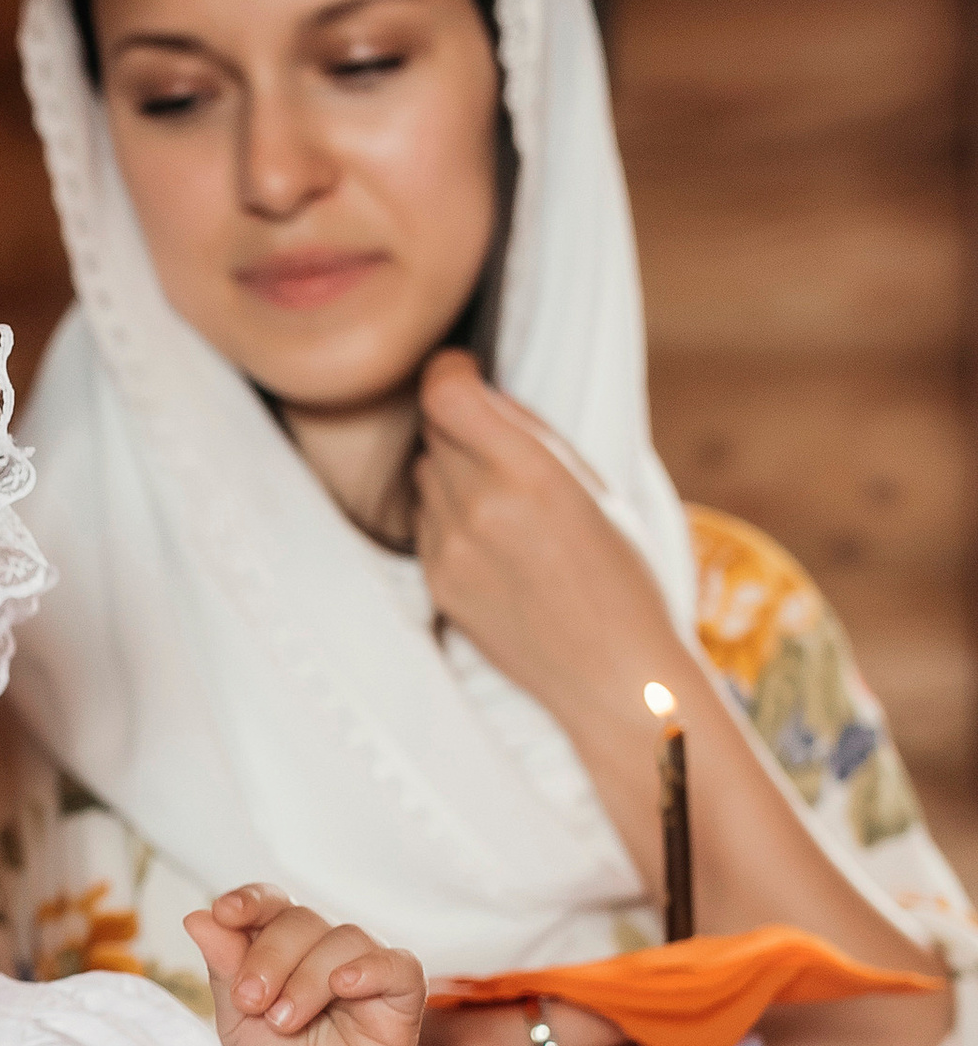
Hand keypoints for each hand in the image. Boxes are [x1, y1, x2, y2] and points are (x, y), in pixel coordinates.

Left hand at [183, 885, 425, 1045]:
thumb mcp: (236, 1019)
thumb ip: (224, 967)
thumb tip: (198, 917)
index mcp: (283, 947)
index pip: (272, 904)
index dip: (251, 901)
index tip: (225, 914)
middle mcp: (326, 951)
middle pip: (303, 920)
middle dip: (270, 956)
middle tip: (249, 1002)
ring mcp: (365, 974)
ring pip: (345, 940)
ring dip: (307, 976)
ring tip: (282, 1022)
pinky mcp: (400, 1003)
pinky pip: (399, 967)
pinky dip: (371, 968)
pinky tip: (343, 985)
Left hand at [413, 348, 676, 721]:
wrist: (612, 673)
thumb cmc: (623, 576)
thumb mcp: (596, 488)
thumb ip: (532, 436)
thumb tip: (479, 390)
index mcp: (530, 474)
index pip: (446, 395)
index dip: (449, 372)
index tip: (464, 372)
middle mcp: (479, 508)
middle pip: (435, 431)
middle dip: (460, 425)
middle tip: (499, 444)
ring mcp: (450, 550)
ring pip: (424, 474)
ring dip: (452, 471)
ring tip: (503, 502)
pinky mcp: (436, 582)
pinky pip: (423, 521)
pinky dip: (447, 516)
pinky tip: (493, 541)